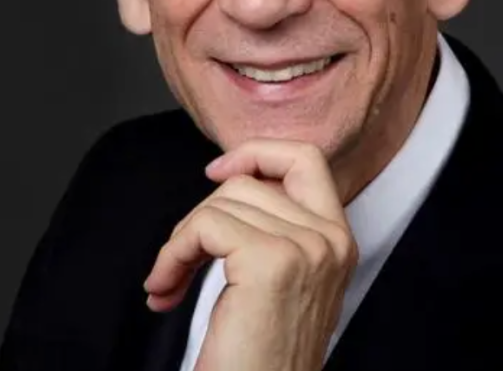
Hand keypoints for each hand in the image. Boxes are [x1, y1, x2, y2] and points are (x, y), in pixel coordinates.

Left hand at [143, 139, 358, 370]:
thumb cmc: (257, 357)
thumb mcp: (279, 282)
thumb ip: (273, 228)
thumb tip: (231, 178)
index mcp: (338, 239)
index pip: (305, 158)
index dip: (256, 153)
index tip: (216, 172)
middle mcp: (331, 240)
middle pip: (248, 182)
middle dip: (198, 218)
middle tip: (177, 263)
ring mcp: (307, 248)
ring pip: (221, 201)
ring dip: (179, 241)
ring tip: (168, 282)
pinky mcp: (272, 262)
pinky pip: (204, 226)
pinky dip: (172, 254)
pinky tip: (164, 289)